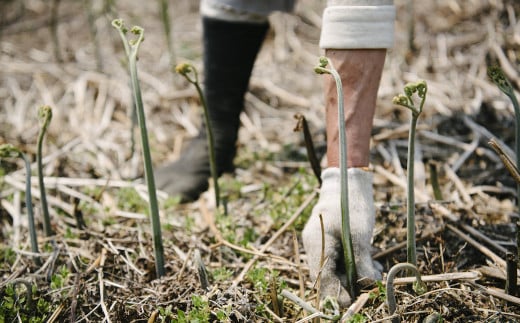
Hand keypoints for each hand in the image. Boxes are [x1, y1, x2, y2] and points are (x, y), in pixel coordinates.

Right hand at [302, 167, 381, 307]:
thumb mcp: (359, 234)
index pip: (321, 278)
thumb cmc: (351, 204)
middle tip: (372, 288)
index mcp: (316, 244)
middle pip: (329, 276)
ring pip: (339, 270)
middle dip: (350, 284)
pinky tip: (374, 264)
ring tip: (377, 271)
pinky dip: (359, 265)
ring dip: (358, 275)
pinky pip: (344, 260)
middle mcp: (317, 246)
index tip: (352, 301)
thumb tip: (367, 287)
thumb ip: (361, 262)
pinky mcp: (335, 241)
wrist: (349, 180)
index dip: (335, 294)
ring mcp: (325, 243)